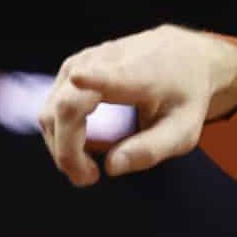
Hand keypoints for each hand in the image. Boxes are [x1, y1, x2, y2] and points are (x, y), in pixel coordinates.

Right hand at [37, 24, 236, 186]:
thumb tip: (112, 167)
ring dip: (62, 146)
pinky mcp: (70, 68)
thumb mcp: (185, 130)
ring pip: (51, 112)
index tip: (80, 78)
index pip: (109, 74)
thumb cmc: (185, 96)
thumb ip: (151, 149)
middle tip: (89, 179)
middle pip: (64, 109)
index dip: (92, 78)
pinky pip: (53, 108)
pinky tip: (84, 148)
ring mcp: (81, 63)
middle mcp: (102, 61)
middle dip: (68, 151)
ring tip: (90, 168)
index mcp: (137, 73)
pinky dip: (63, 134)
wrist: (183, 57)